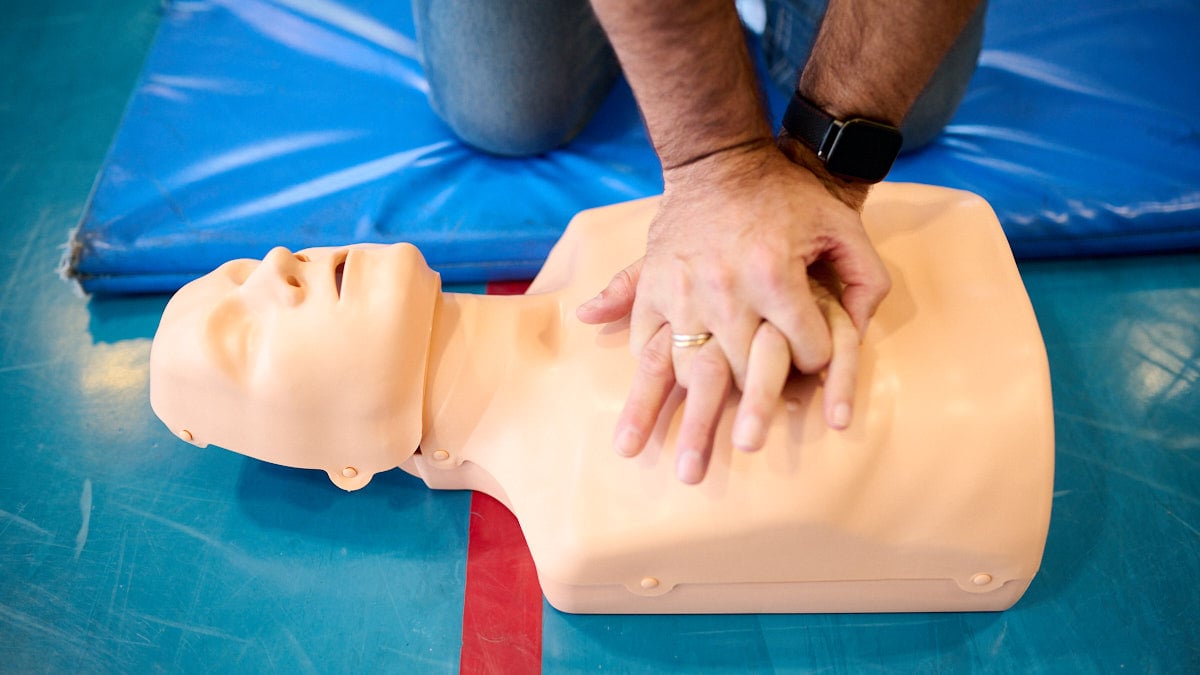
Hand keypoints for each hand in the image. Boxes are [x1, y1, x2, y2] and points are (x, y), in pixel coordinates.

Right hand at [577, 142, 889, 483]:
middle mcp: (726, 289)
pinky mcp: (653, 286)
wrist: (719, 159)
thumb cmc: (787, 196)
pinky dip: (647, 373)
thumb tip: (860, 328)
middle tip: (748, 449)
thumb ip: (864, 279)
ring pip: (688, 369)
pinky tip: (645, 406)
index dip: (819, 362)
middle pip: (743, 372)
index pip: (805, 348)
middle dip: (754, 409)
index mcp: (776, 276)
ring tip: (675, 462)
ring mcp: (682, 290)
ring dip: (685, 414)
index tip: (816, 365)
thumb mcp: (842, 226)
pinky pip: (646, 340)